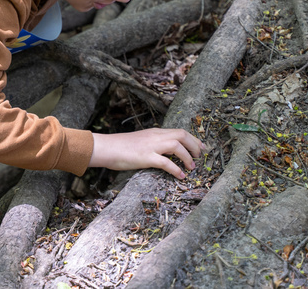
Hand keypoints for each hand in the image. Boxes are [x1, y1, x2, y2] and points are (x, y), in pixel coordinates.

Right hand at [89, 128, 205, 179]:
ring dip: (188, 157)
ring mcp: (151, 146)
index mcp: (155, 132)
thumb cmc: (121, 147)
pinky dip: (176, 170)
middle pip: (182, 135)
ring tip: (191, 168)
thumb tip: (165, 152)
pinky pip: (166, 163)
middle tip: (199, 157)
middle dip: (195, 146)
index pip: (180, 131)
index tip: (201, 147)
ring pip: (177, 146)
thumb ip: (153, 144)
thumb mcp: (141, 141)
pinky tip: (180, 176)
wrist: (106, 147)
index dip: (193, 139)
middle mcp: (156, 136)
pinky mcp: (146, 157)